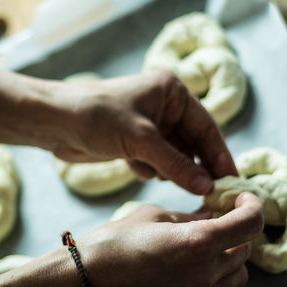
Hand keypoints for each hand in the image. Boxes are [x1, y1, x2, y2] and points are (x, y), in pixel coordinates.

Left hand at [52, 70, 236, 193]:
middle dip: (195, 167)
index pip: (207, 127)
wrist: (53, 122)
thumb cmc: (96, 117)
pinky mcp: (134, 141)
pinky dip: (150, 169)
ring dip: (170, 170)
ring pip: (175, 156)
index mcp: (172, 92)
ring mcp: (149, 124)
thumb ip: (175, 164)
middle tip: (209, 195)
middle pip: (194, 143)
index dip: (220, 155)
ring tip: (159, 174)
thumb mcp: (140, 140)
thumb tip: (206, 186)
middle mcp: (164, 106)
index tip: (232, 182)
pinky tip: (136, 168)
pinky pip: (156, 162)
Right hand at [81, 192, 263, 286]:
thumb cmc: (113, 242)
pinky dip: (210, 279)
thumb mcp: (154, 216)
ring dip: (229, 259)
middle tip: (219, 220)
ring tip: (205, 248)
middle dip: (236, 232)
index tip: (242, 199)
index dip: (253, 206)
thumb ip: (190, 217)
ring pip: (237, 277)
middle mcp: (205, 275)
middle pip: (245, 250)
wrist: (84, 285)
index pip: (250, 223)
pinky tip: (185, 269)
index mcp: (198, 242)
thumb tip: (213, 216)